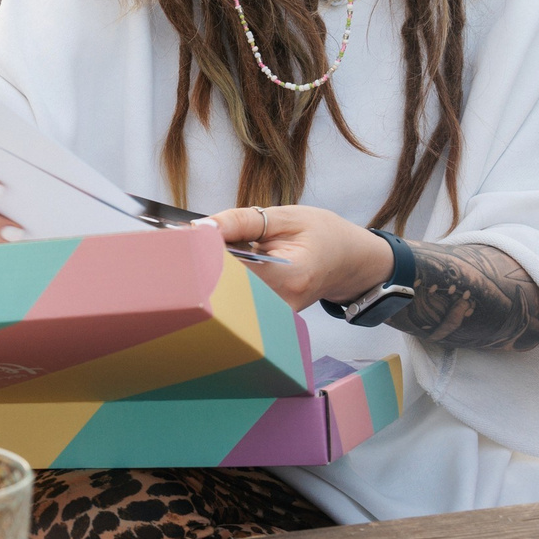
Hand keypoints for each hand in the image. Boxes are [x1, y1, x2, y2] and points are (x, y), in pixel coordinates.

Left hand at [199, 205, 390, 310]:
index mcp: (291, 276)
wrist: (349, 261)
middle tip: (194, 243)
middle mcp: (283, 305)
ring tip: (220, 254)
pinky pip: (236, 302)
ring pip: (227, 298)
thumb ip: (242, 221)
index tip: (189, 237)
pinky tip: (228, 270)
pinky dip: (226, 284)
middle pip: (225, 289)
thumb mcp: (287, 217)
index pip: (232, 268)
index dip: (205, 252)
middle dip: (204, 264)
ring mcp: (276, 318)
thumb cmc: (323, 235)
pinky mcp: (269, 322)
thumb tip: (202, 227)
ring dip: (214, 274)